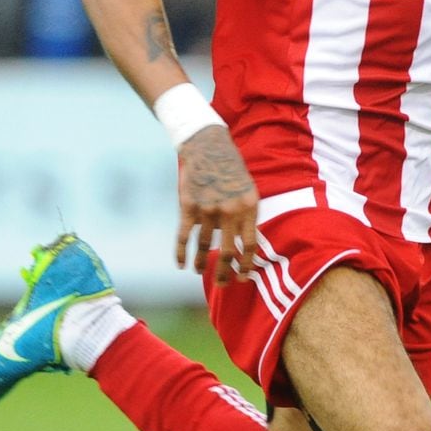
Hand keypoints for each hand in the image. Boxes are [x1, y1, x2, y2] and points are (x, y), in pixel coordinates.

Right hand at [176, 125, 258, 286]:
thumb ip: (247, 217)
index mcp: (249, 207)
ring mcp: (208, 209)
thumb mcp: (249, 191)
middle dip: (224, 272)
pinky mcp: (189, 206)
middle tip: (222, 284)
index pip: (250, 245)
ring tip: (199, 271)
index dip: (247, 265)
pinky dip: (181, 253)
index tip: (242, 278)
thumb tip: (246, 248)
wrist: (208, 147)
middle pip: (227, 251)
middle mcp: (230, 210)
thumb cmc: (231, 171)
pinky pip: (184, 236)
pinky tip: (181, 264)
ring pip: (204, 246)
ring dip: (201, 263)